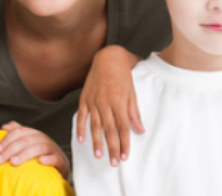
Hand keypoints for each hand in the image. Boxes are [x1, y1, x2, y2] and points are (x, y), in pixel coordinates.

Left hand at [0, 121, 69, 179]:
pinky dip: (48, 159)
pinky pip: (56, 158)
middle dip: (10, 149)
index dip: (6, 139)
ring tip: (13, 162)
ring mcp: (53, 149)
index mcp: (34, 134)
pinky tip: (40, 161)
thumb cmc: (39, 157)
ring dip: (25, 154)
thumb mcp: (28, 145)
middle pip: (26, 140)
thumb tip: (4, 127)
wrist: (58, 169)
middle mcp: (43, 139)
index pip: (19, 132)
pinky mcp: (61, 161)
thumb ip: (17, 134)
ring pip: (39, 147)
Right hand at [76, 45, 143, 166]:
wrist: (108, 57)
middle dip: (112, 147)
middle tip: (113, 162)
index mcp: (119, 101)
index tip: (125, 156)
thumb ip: (134, 112)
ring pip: (95, 125)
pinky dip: (81, 128)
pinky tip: (81, 140)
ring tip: (99, 155)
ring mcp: (93, 101)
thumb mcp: (132, 92)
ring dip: (96, 142)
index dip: (124, 143)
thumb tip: (140, 130)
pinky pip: (82, 115)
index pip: (123, 127)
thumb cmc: (122, 75)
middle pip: (109, 130)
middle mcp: (105, 102)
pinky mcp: (84, 98)